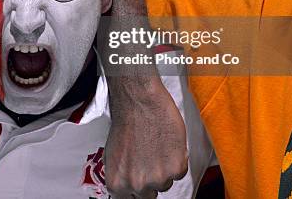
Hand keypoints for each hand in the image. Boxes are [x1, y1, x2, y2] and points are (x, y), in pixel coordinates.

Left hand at [104, 76, 187, 197]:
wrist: (139, 102)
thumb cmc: (125, 121)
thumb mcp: (112, 154)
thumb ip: (121, 175)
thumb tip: (127, 185)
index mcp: (117, 183)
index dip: (134, 191)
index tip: (139, 184)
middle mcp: (137, 185)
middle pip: (148, 195)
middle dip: (149, 180)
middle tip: (148, 161)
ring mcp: (158, 178)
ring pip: (165, 184)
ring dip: (163, 170)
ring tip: (156, 148)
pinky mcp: (176, 168)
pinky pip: (179, 173)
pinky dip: (176, 160)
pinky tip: (166, 145)